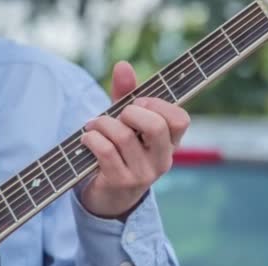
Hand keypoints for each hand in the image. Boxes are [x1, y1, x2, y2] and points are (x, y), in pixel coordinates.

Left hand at [80, 61, 190, 218]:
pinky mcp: (120, 182)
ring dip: (102, 124)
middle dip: (130, 112)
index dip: (158, 105)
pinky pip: (105, 152)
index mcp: (170, 144)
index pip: (180, 119)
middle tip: (118, 116)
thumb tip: (123, 65)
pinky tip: (87, 138)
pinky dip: (92, 138)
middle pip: (156, 126)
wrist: (109, 197)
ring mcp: (142, 174)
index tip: (138, 104)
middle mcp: (162, 160)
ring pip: (124, 136)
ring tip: (93, 125)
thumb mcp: (127, 124)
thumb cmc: (120, 153)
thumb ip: (126, 95)